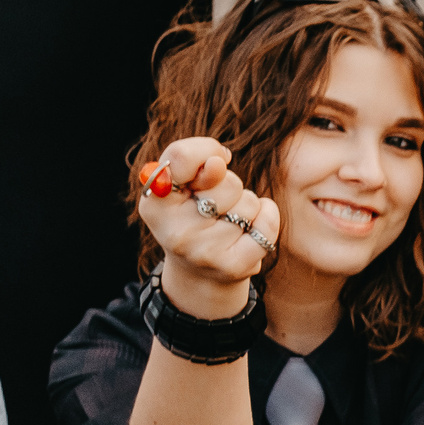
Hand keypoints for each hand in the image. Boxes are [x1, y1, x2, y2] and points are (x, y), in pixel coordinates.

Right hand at [138, 137, 277, 319]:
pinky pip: (266, 225)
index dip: (205, 152)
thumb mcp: (182, 184)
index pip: (182, 157)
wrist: (200, 272)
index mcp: (155, 202)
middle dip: (229, 186)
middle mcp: (175, 230)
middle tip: (215, 206)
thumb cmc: (192, 214)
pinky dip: (267, 217)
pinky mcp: (233, 267)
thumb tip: (218, 160)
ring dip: (247, 205)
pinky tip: (253, 225)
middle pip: (227, 181)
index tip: (214, 163)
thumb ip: (193, 160)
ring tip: (228, 221)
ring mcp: (204, 252)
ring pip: (249, 202)